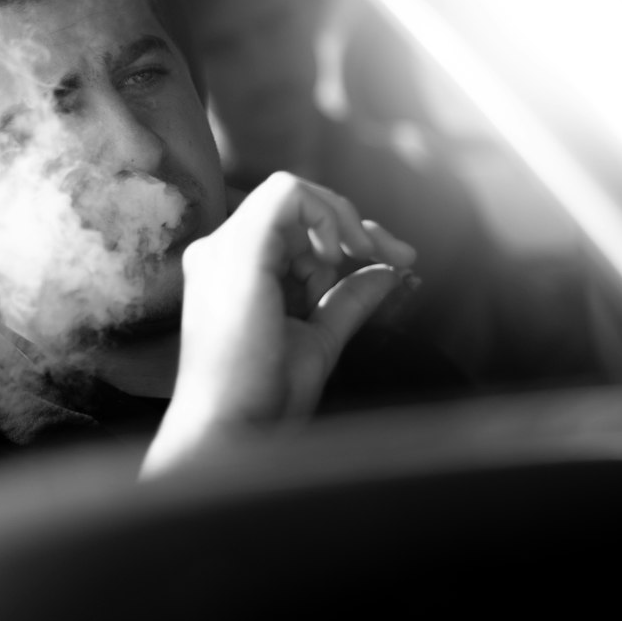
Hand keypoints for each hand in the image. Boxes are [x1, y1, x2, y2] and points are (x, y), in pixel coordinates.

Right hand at [142, 172, 415, 475]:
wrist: (231, 427)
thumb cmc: (263, 397)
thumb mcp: (318, 339)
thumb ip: (348, 301)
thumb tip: (387, 274)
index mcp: (233, 274)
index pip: (293, 231)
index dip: (346, 236)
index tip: (393, 262)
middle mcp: (221, 254)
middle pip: (296, 207)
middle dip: (355, 223)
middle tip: (400, 256)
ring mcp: (225, 248)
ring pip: (291, 192)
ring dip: (342, 219)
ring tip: (368, 259)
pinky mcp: (239, 248)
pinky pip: (287, 195)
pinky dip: (326, 214)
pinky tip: (340, 254)